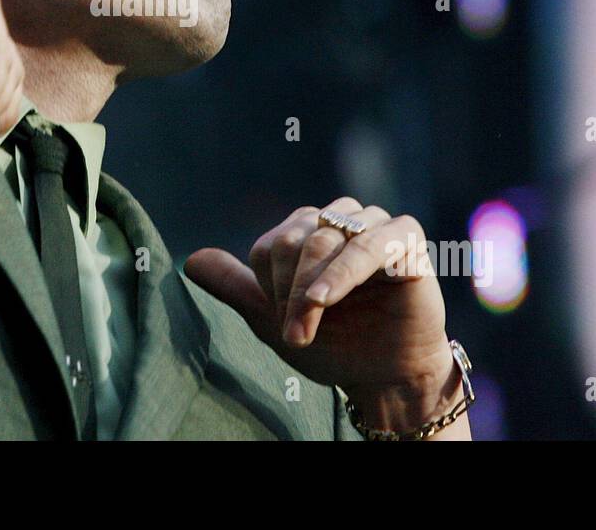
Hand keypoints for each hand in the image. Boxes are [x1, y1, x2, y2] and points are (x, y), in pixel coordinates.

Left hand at [185, 197, 463, 432]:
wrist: (384, 375)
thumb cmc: (334, 344)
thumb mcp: (273, 320)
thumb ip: (235, 287)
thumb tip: (190, 261)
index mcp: (307, 230)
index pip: (271, 245)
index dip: (270, 286)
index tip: (283, 323)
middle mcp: (338, 220)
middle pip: (295, 238)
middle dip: (289, 290)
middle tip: (295, 333)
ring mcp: (372, 225)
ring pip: (327, 236)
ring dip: (312, 283)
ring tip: (309, 318)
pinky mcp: (405, 239)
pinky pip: (371, 243)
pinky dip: (343, 270)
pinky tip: (325, 297)